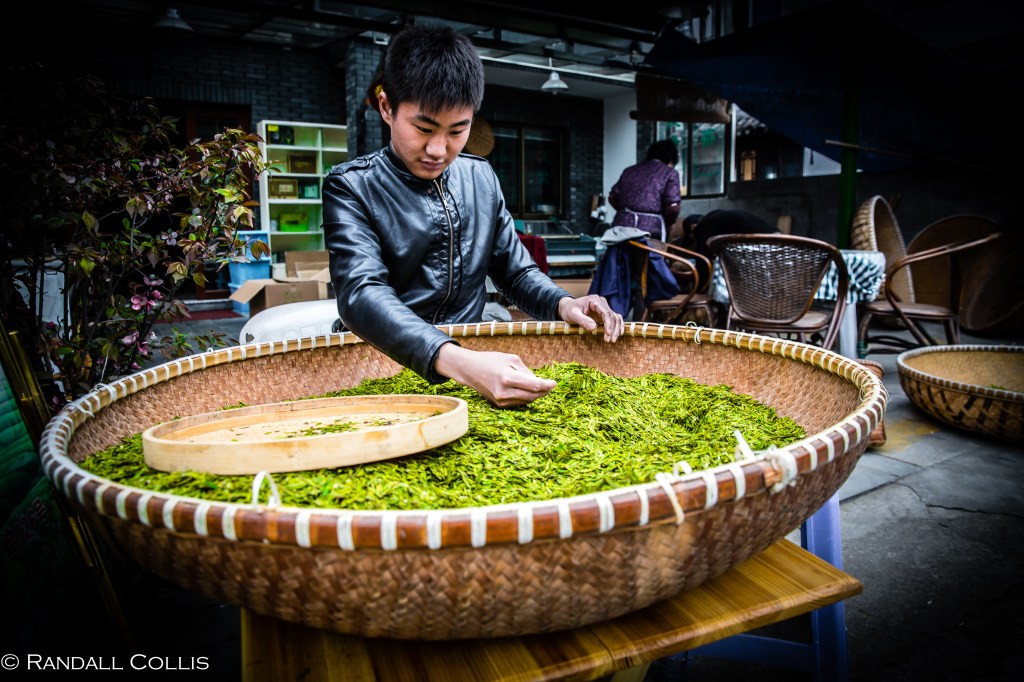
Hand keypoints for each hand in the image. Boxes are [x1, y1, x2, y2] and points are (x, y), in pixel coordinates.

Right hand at [435, 344, 555, 406]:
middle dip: (544, 391)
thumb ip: (526, 371)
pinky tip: (528, 390)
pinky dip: (526, 397)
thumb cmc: (491, 360)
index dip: (547, 385)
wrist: (469, 370)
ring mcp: (501, 401)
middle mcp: (504, 392)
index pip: (533, 386)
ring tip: (540, 386)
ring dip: (536, 394)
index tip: (555, 383)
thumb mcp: (511, 359)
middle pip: (532, 396)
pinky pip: (518, 402)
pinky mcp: (499, 405)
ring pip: (526, 401)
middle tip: (550, 386)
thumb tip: (538, 382)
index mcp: (507, 378)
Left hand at [557, 295, 623, 342]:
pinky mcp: (605, 313)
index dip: (608, 323)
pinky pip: (615, 319)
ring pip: (616, 318)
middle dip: (613, 329)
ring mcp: (604, 307)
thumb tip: (594, 327)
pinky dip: (618, 326)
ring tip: (612, 340)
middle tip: (610, 340)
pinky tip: (618, 334)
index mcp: (594, 300)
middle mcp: (602, 302)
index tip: (608, 333)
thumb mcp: (572, 315)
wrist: (567, 308)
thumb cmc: (569, 310)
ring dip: (616, 329)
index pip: (605, 312)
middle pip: (612, 315)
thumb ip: (582, 320)